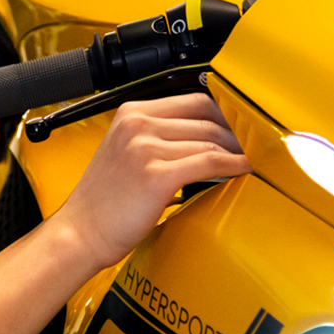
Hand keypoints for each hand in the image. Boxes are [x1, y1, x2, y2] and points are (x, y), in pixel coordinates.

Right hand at [52, 92, 251, 268]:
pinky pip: (209, 162)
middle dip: (236, 132)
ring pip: (210, 140)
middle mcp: (137, 125)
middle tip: (253, 146)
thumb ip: (156, 138)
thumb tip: (204, 137)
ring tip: (251, 160)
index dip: (224, 113)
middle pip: (206, 117)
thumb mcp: (124, 153)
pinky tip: (243, 170)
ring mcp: (145, 148)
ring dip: (237, 151)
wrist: (80, 233)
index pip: (193, 100)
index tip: (240, 126)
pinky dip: (233, 165)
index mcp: (130, 113)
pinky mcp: (156, 175)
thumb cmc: (102, 203)